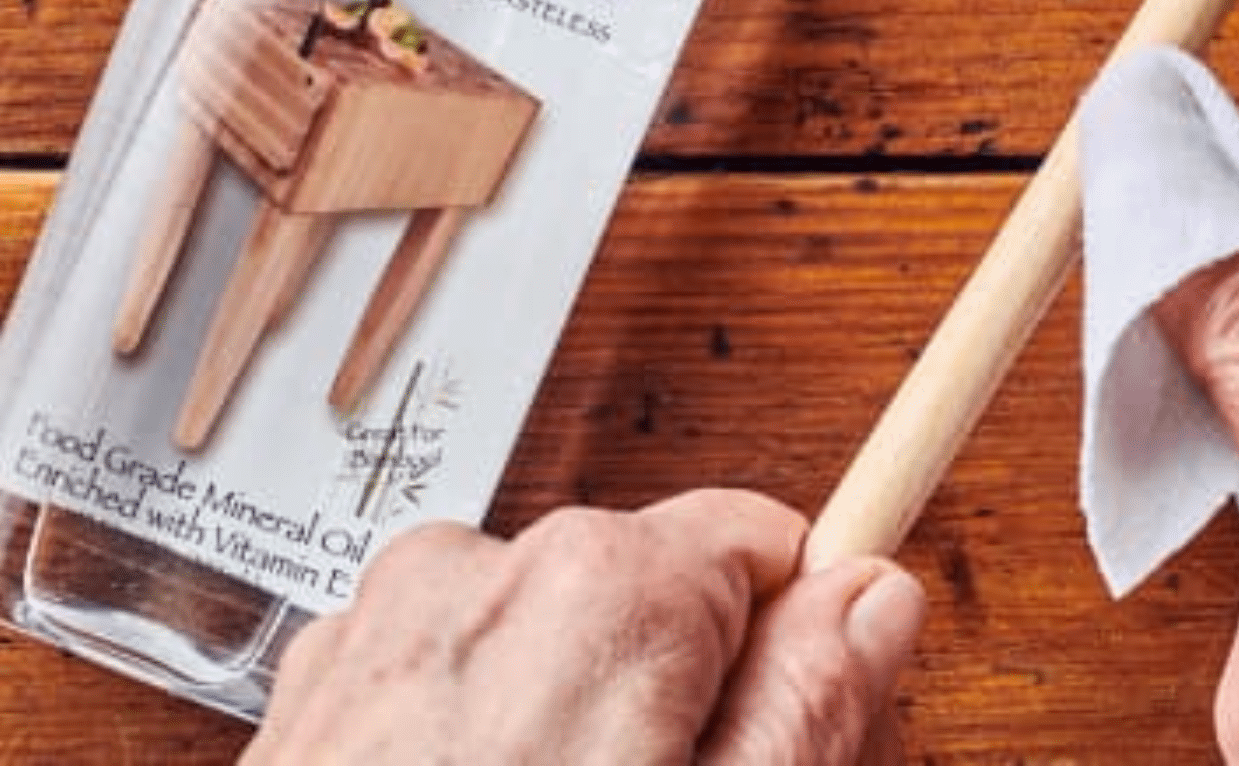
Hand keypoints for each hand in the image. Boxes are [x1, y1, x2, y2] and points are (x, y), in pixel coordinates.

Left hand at [246, 489, 923, 765]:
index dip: (792, 656)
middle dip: (686, 705)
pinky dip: (484, 754)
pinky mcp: (315, 701)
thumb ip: (808, 704)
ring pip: (553, 647)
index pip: (765, 545)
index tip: (785, 742)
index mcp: (597, 588)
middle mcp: (476, 573)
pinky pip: (454, 686)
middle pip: (657, 598)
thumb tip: (872, 597)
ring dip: (578, 737)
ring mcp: (378, 636)